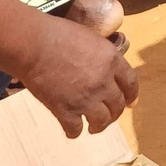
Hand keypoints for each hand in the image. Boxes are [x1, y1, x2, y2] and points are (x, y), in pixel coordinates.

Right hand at [18, 13, 139, 137]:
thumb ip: (101, 55)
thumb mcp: (90, 38)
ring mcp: (85, 99)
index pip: (131, 83)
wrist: (33, 45)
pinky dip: (74, 132)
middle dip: (115, 113)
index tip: (131, 103)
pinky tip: (71, 129)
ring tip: (93, 126)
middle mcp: (103, 82)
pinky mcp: (66, 111)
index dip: (132, 95)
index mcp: (111, 60)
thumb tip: (105, 66)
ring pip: (102, 122)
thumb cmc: (58, 34)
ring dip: (99, 126)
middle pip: (118, 106)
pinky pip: (76, 130)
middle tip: (108, 116)